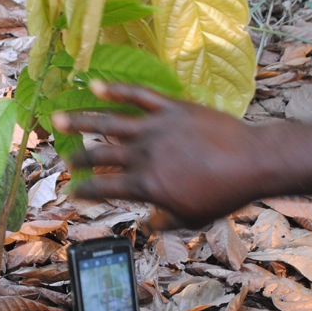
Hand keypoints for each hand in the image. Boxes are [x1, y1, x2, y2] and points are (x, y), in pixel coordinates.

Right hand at [52, 82, 265, 228]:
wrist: (253, 161)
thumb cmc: (224, 194)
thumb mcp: (191, 218)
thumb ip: (164, 221)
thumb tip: (147, 225)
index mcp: (146, 185)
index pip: (104, 188)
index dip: (84, 191)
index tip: (72, 192)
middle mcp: (143, 155)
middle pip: (100, 155)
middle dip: (78, 158)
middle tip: (63, 158)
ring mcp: (155, 128)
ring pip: (108, 122)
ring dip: (80, 120)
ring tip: (58, 117)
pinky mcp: (170, 108)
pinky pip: (137, 96)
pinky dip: (114, 90)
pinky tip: (94, 85)